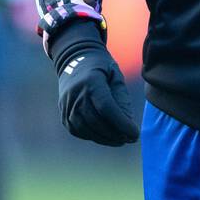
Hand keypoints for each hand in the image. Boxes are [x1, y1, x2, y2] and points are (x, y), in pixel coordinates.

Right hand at [45, 21, 138, 146]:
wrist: (74, 59)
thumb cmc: (100, 67)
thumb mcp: (115, 75)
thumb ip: (121, 97)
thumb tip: (128, 123)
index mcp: (91, 82)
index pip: (106, 108)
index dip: (121, 124)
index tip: (135, 133)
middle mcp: (76, 94)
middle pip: (97, 122)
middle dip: (116, 134)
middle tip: (130, 138)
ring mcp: (67, 106)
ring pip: (87, 130)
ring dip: (105, 139)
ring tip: (120, 140)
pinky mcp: (63, 114)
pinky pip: (78, 131)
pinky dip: (93, 136)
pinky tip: (106, 137)